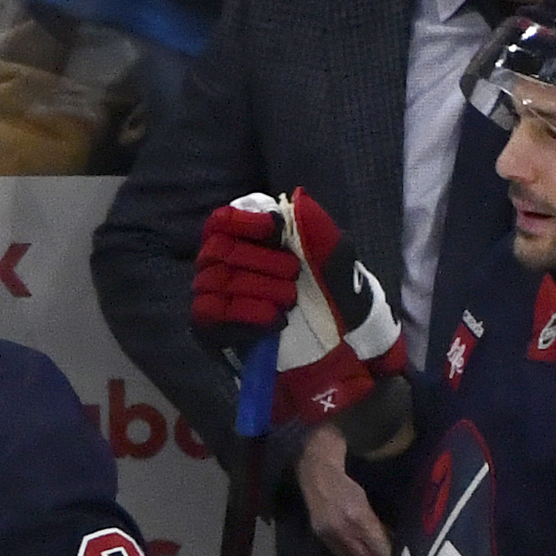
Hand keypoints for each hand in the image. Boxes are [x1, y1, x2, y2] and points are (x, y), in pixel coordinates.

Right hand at [196, 193, 405, 435]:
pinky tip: (274, 318)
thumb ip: (320, 232)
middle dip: (261, 260)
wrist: (343, 355)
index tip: (275, 229)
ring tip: (290, 300)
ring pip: (216, 280)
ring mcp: (215, 298)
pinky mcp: (212, 330)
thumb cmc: (336, 304)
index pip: (222, 221)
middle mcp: (223, 268)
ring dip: (259, 287)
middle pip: (219, 249)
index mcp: (248, 246)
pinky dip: (245, 312)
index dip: (244, 221)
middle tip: (294, 274)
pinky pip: (211, 313)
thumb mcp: (338, 267)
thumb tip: (299, 199)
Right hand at [295, 421, 390, 555]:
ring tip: (367, 551)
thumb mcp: (368, 502)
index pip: (382, 552)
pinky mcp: (320, 536)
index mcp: (362, 520)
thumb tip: (392, 542)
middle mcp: (346, 530)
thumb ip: (379, 524)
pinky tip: (352, 545)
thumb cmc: (348, 485)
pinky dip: (347, 552)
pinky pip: (339, 554)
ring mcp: (331, 535)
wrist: (317, 475)